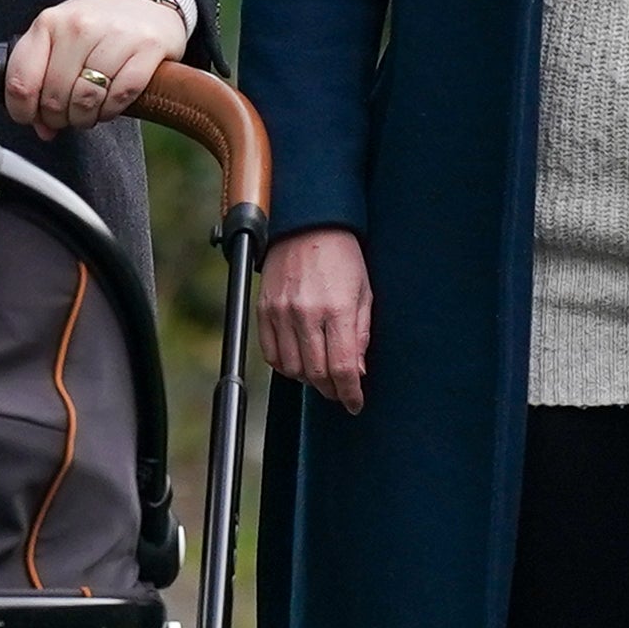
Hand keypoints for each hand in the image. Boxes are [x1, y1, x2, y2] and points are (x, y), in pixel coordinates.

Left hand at [5, 0, 190, 138]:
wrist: (142, 0)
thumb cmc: (95, 25)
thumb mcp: (58, 39)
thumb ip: (40, 80)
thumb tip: (42, 128)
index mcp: (49, 23)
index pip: (21, 81)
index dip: (22, 111)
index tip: (30, 117)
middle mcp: (79, 27)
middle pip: (55, 96)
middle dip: (57, 117)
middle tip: (65, 116)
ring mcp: (115, 36)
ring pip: (86, 100)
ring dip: (84, 117)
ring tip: (87, 112)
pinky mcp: (147, 48)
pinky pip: (120, 96)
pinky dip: (111, 110)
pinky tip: (108, 104)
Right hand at [260, 228, 372, 411]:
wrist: (308, 225)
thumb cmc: (342, 256)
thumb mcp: (364, 293)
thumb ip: (361, 335)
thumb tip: (356, 372)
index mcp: (337, 309)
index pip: (342, 368)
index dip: (350, 393)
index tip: (355, 403)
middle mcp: (306, 313)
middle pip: (316, 374)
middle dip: (332, 390)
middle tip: (341, 392)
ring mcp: (281, 312)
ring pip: (292, 368)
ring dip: (309, 380)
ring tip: (321, 375)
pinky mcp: (264, 309)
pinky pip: (270, 353)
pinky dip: (285, 366)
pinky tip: (299, 362)